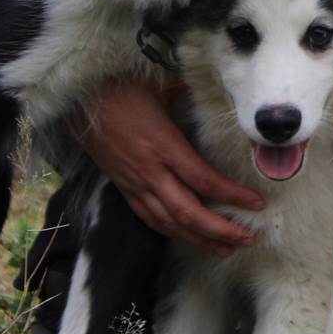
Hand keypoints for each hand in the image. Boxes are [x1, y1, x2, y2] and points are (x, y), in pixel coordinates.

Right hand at [72, 75, 264, 254]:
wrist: (76, 101)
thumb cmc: (120, 88)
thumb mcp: (160, 84)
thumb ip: (190, 93)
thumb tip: (218, 91)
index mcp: (163, 145)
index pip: (203, 180)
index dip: (231, 196)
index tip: (257, 204)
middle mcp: (149, 171)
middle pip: (188, 212)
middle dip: (220, 230)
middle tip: (248, 239)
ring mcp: (134, 183)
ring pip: (168, 222)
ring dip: (198, 239)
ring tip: (226, 249)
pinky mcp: (123, 187)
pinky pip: (149, 217)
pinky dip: (171, 231)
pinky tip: (188, 236)